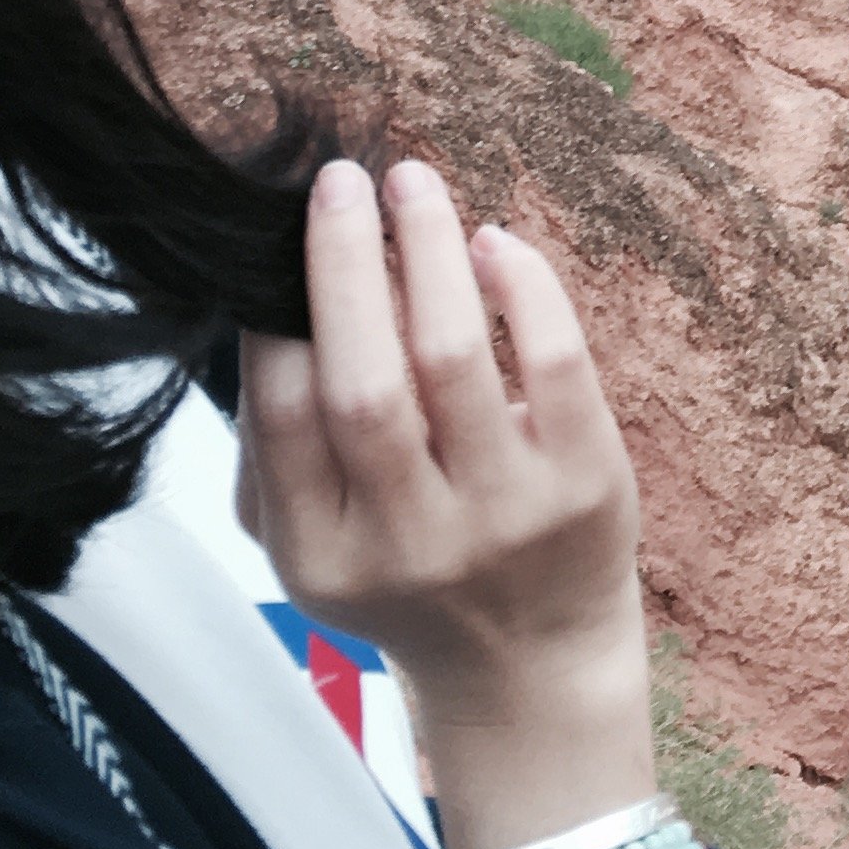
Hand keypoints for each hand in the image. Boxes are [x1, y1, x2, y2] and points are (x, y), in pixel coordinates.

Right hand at [237, 156, 656, 848]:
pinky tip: (492, 242)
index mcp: (323, 557)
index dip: (276, 319)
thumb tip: (262, 310)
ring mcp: (503, 515)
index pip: (284, 419)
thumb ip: (278, 453)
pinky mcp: (585, 486)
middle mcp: (408, 542)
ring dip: (428, 249)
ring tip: (413, 183)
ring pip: (454, 355)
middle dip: (345, 264)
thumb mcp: (318, 549)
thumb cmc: (410, 577)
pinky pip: (552, 360)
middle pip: (363, 382)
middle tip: (340, 179)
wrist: (531, 669)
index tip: (276, 241)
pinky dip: (520, 285)